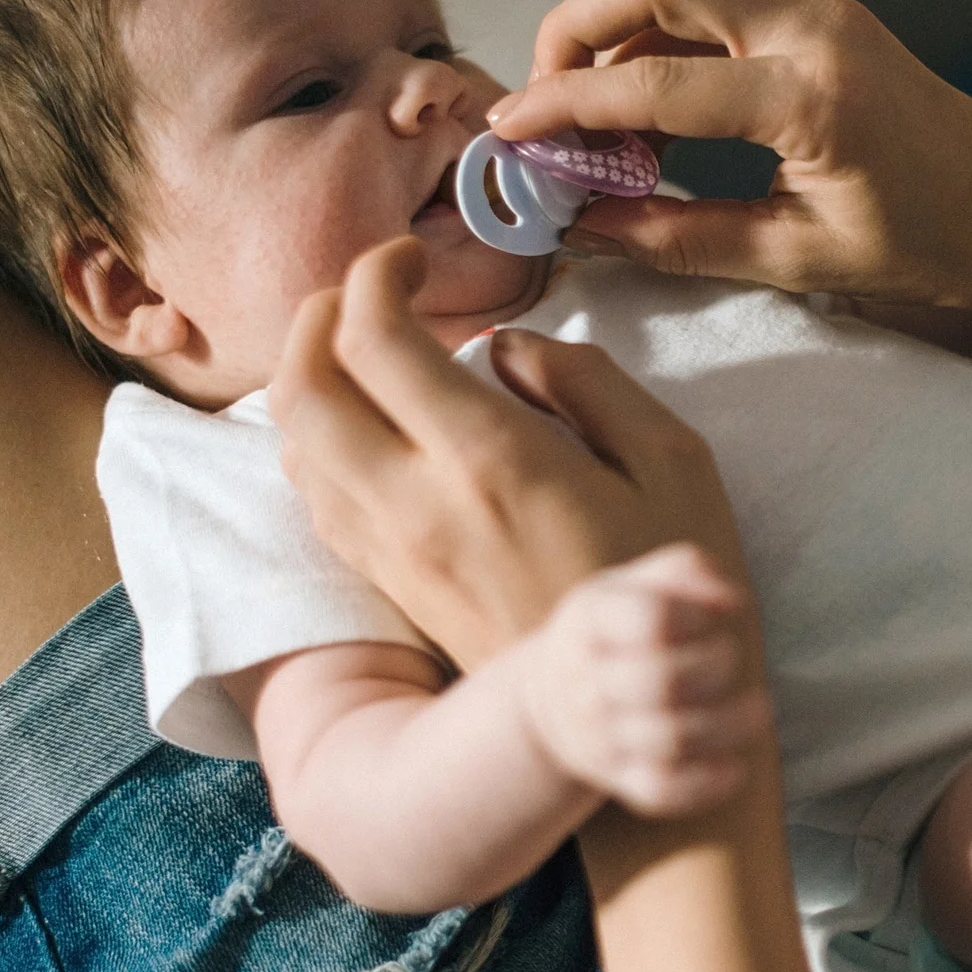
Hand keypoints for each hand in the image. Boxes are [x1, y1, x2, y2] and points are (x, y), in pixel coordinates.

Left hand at [267, 235, 753, 668]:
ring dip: (313, 377)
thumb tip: (504, 349)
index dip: (376, 274)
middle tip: (373, 291)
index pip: (374, 339)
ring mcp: (395, 552)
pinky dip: (320, 440)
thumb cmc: (667, 584)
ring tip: (369, 352)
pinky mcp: (392, 587)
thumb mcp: (675, 460)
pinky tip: (372, 428)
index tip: (414, 258)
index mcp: (491, 460)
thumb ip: (588, 382)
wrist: (630, 713)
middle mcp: (418, 505)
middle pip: (302, 386)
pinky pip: (317, 497)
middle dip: (320, 313)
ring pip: (295, 444)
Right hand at [485, 0, 971, 311]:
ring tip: (592, 133)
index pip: (655, 85)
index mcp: (815, 99)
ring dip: (619, 43)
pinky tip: (648, 122)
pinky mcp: (822, 21)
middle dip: (576, 31)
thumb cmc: (932, 246)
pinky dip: (665, 53)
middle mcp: (818, 32)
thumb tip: (585, 227)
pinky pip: (718, 16)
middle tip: (541, 105)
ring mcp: (823, 15)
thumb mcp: (797, 259)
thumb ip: (679, 238)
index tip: (511, 133)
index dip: (567, 107)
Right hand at [515, 543, 772, 815]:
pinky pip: (662, 791)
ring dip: (730, 725)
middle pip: (663, 681)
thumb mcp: (632, 583)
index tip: (713, 616)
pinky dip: (706, 783)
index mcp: (591, 619)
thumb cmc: (612, 629)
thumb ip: (687, 571)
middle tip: (732, 659)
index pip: (652, 619)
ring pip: (671, 741)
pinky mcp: (619, 779)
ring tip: (758, 709)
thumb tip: (732, 601)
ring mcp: (600, 737)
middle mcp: (588, 681)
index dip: (697, 616)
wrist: (548, 701)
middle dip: (717, 667)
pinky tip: (736, 765)